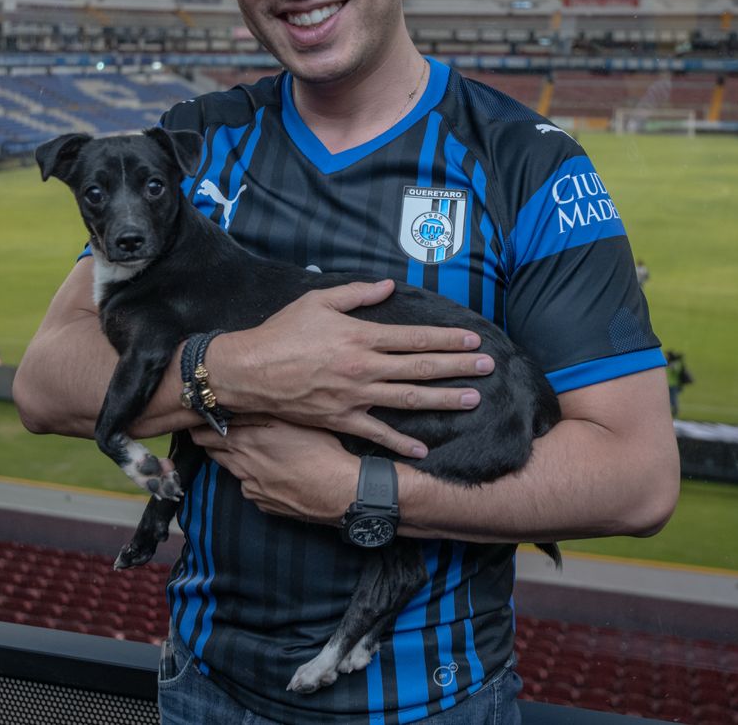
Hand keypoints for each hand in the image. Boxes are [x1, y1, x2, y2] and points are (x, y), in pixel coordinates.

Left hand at [190, 417, 356, 524]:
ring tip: (260, 450)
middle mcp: (242, 466)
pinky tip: (277, 471)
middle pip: (213, 452)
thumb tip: (235, 406)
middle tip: (223, 430)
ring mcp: (250, 488)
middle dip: (214, 441)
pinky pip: (250, 486)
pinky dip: (256, 477)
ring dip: (238, 458)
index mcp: (246, 441)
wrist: (340, 492)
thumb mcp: (291, 421)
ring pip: (233, 469)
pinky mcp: (262, 503)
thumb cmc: (322, 451)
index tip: (201, 419)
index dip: (201, 425)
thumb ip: (259, 414)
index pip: (205, 433)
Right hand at [211, 279, 491, 457]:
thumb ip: (356, 294)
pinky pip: (377, 433)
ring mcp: (355, 396)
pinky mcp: (341, 419)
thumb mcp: (317, 302)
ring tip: (472, 399)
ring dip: (443, 400)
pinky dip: (400, 443)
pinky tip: (423, 450)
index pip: (416, 337)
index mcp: (361, 336)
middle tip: (488, 367)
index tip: (473, 340)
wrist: (249, 371)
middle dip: (458, 367)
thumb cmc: (281, 333)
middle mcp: (364, 367)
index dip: (448, 338)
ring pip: (409, 399)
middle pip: (421, 368)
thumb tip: (388, 287)